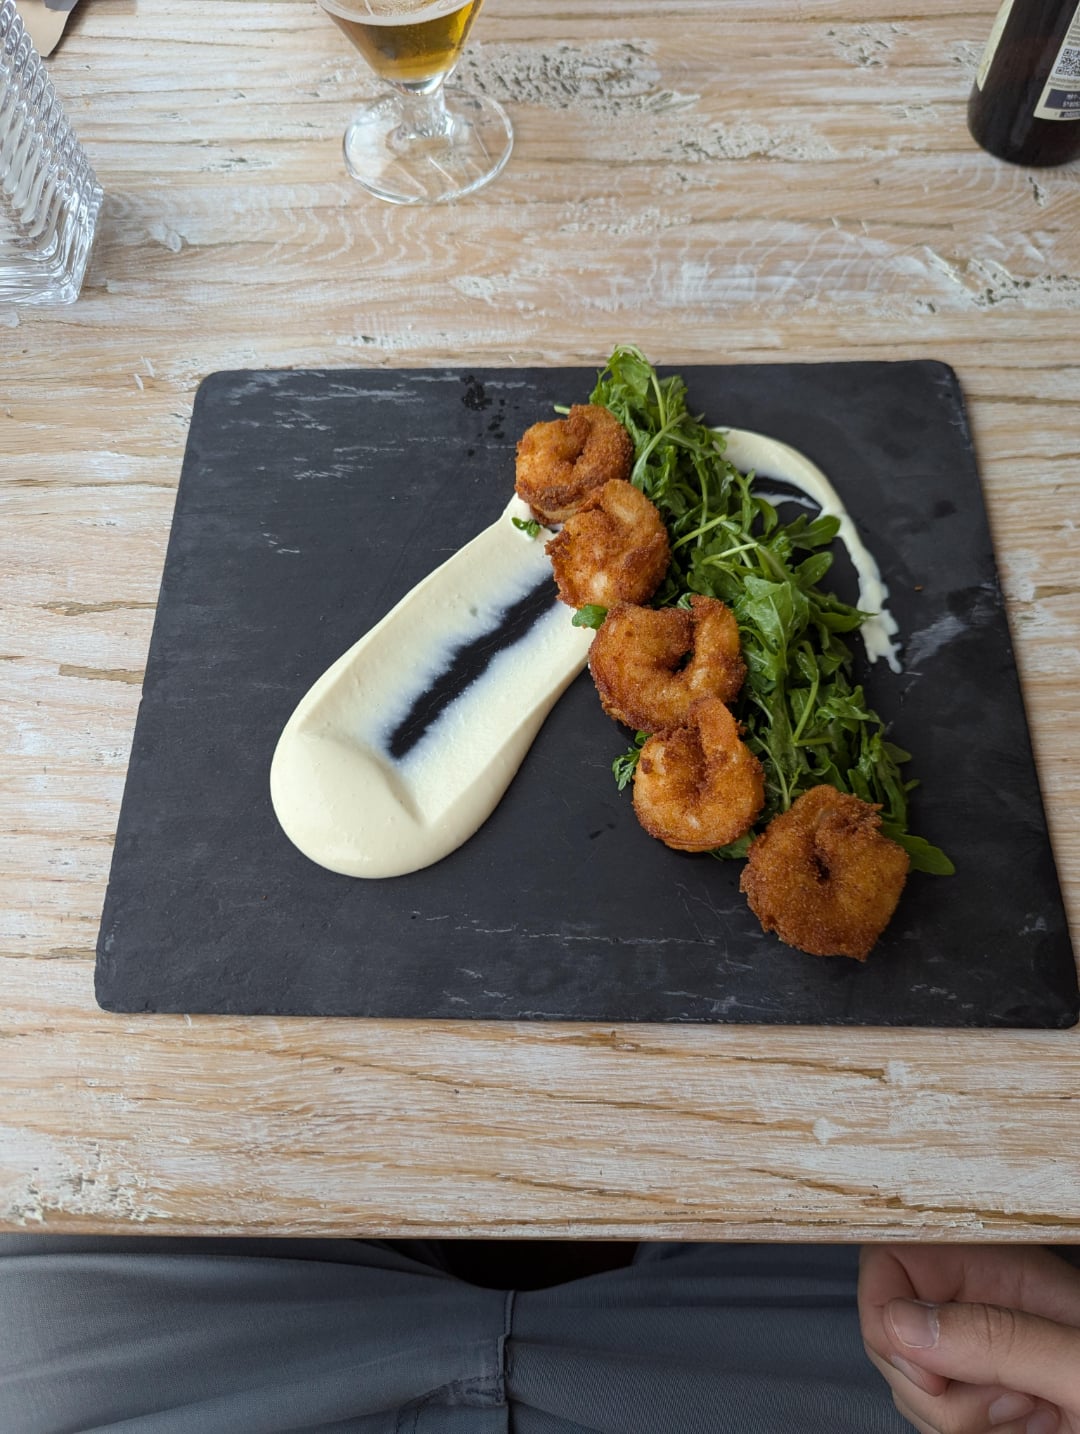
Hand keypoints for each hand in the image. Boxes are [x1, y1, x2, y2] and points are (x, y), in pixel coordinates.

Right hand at [858, 1244, 1079, 1433]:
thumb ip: (999, 1338)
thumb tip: (903, 1323)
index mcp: (1006, 1269)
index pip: (895, 1256)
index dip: (888, 1308)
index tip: (922, 1360)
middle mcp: (986, 1302)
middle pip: (891, 1327)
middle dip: (930, 1381)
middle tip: (1007, 1402)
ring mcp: (982, 1351)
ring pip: (908, 1380)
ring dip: (955, 1418)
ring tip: (1028, 1418)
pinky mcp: (982, 1398)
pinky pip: (932, 1415)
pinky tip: (1020, 1431)